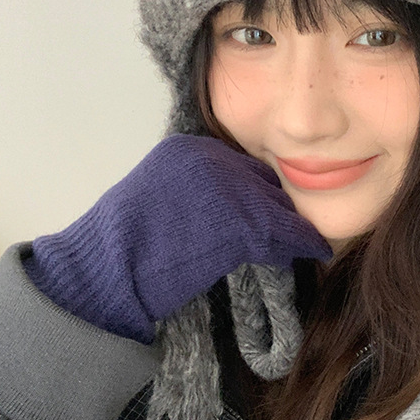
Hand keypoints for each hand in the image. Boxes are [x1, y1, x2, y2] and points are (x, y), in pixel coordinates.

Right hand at [23, 135, 331, 342]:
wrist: (106, 271)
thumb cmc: (120, 250)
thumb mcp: (156, 201)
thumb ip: (192, 193)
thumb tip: (222, 212)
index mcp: (185, 149)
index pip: (238, 165)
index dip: (253, 193)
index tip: (263, 213)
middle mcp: (208, 157)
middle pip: (261, 179)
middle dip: (274, 207)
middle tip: (289, 231)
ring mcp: (226, 186)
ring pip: (276, 204)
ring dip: (290, 227)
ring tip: (303, 243)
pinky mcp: (241, 220)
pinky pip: (284, 230)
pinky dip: (302, 242)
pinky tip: (313, 251)